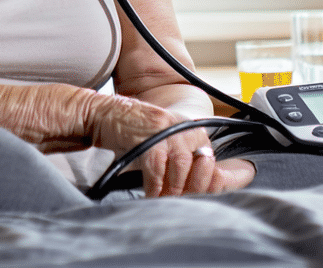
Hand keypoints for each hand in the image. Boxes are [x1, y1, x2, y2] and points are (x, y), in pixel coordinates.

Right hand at [90, 96, 256, 196]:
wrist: (108, 115)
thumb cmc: (139, 137)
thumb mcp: (169, 146)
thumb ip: (187, 168)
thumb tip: (207, 192)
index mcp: (197, 134)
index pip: (214, 169)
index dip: (204, 191)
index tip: (195, 204)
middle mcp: (189, 130)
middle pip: (200, 172)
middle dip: (187, 193)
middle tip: (175, 206)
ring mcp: (171, 133)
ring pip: (181, 172)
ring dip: (171, 192)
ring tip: (162, 203)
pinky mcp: (152, 138)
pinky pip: (158, 171)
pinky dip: (154, 187)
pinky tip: (150, 195)